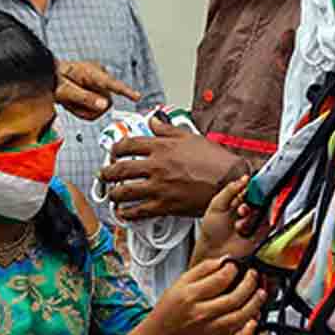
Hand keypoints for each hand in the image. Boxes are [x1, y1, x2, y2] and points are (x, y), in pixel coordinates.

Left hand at [56, 61, 139, 120]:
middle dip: (90, 108)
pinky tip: (77, 103)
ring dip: (87, 110)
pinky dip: (86, 110)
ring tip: (73, 102)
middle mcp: (99, 75)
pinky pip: (98, 108)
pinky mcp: (98, 90)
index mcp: (91, 72)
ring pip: (103, 107)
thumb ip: (84, 98)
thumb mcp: (64, 90)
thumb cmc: (55, 79)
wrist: (51, 77)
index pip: (111, 83)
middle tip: (72, 104)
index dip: (125, 91)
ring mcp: (99, 83)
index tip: (137, 97)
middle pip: (107, 102)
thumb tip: (104, 105)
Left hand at [100, 120, 245, 219]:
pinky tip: (124, 213)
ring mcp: (159, 187)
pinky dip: (127, 214)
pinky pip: (139, 211)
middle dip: (107, 173)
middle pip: (120, 169)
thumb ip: (167, 129)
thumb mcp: (190, 137)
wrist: (230, 181)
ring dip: (113, 194)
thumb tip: (154, 120)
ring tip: (112, 195)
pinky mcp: (165, 205)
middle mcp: (156, 166)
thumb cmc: (214, 160)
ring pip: (124, 191)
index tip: (113, 153)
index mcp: (161, 147)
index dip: (115, 149)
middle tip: (104, 175)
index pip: (128, 144)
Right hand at [148, 257, 264, 334]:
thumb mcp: (180, 282)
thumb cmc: (169, 309)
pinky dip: (250, 319)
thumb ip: (203, 269)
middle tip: (253, 275)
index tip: (235, 265)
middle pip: (235, 298)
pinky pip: (239, 329)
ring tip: (260, 292)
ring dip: (255, 302)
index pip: (220, 279)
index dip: (233, 269)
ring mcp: (210, 329)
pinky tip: (253, 309)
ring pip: (241, 316)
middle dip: (249, 283)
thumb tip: (224, 261)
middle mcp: (201, 314)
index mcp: (190, 296)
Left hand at [193, 176, 268, 264]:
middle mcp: (249, 209)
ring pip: (265, 210)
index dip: (253, 186)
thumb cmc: (211, 231)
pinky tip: (246, 231)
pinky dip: (260, 225)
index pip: (252, 188)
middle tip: (242, 210)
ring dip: (252, 217)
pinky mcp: (264, 232)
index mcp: (238, 200)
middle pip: (261, 198)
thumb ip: (230, 190)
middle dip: (251, 203)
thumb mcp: (216, 205)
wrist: (214, 252)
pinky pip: (270, 223)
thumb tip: (245, 178)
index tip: (252, 187)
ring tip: (239, 226)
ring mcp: (257, 220)